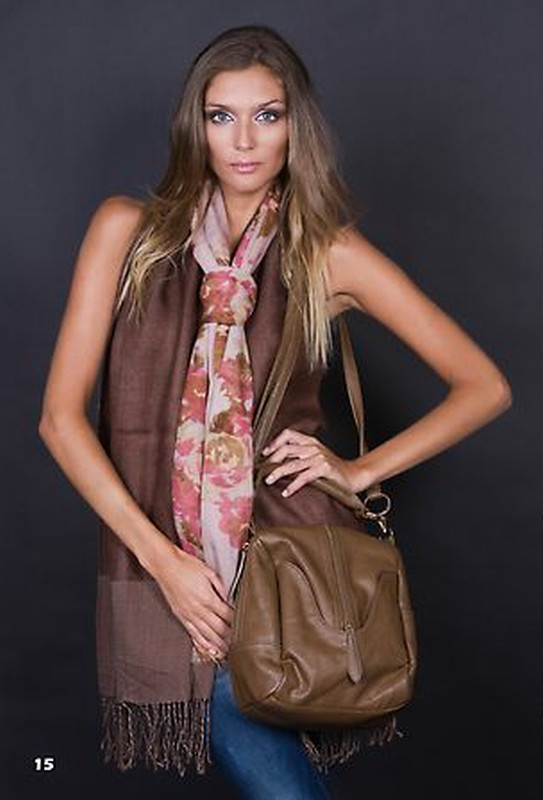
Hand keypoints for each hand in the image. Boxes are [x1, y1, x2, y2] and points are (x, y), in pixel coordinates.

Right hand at [152, 543, 233, 662]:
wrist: (165, 566)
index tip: (245, 626)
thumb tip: (229, 598)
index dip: (238, 622)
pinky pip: (193, 634)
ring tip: (228, 652)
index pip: (227, 615)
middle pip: (219, 628)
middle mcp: (198, 609)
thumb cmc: (186, 565)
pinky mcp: (181, 616)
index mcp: (208, 598)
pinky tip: (209, 648)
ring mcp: (189, 615)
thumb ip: (221, 587)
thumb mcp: (209, 572)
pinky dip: (202, 643)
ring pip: (207, 635)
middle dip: (230, 637)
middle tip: (240, 645)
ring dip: (218, 644)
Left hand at [261, 428, 359, 496]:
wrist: (354, 476)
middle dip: (272, 460)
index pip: (288, 434)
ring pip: (292, 464)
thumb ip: (300, 456)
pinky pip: (304, 477)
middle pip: (286, 449)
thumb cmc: (333, 470)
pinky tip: (286, 492)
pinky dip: (293, 485)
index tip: (264, 454)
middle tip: (263, 471)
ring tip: (268, 480)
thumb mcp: (316, 458)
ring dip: (277, 473)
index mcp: (310, 442)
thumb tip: (277, 463)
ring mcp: (319, 457)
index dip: (274, 442)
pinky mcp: (325, 469)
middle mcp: (314, 447)